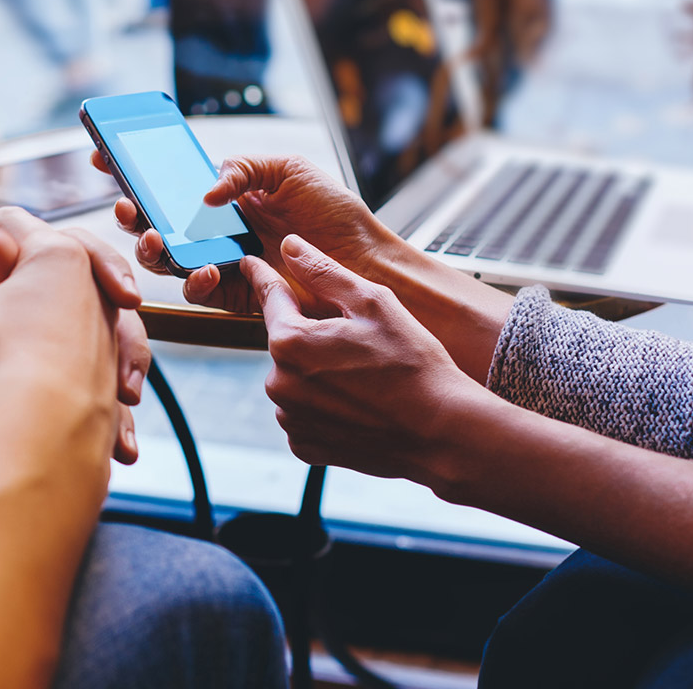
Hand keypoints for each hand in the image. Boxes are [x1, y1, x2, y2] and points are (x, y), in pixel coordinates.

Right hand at [0, 208, 148, 463]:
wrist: (41, 445)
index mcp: (58, 257)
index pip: (9, 222)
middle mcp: (96, 291)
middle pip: (53, 258)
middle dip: (14, 261)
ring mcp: (109, 338)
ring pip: (76, 307)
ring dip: (39, 310)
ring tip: (3, 327)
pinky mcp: (110, 382)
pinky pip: (86, 356)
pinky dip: (58, 356)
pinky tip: (28, 376)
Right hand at [94, 152, 398, 313]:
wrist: (364, 260)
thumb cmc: (333, 213)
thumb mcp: (288, 169)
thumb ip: (243, 168)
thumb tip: (205, 190)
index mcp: (223, 195)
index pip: (168, 182)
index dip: (133, 172)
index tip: (103, 160)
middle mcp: (214, 229)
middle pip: (155, 222)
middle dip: (131, 214)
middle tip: (126, 207)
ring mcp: (220, 262)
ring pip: (166, 260)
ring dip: (151, 250)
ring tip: (153, 239)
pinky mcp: (233, 294)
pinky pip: (197, 291)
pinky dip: (192, 280)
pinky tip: (202, 269)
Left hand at [243, 234, 489, 479]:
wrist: (441, 432)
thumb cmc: (413, 366)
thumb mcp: (373, 303)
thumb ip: (324, 271)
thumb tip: (290, 246)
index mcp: (290, 343)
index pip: (270, 297)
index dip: (263, 275)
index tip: (250, 263)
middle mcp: (280, 384)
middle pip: (287, 342)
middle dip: (312, 334)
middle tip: (359, 341)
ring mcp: (291, 418)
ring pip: (295, 379)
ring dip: (318, 372)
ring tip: (364, 377)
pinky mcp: (306, 446)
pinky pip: (305, 413)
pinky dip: (324, 405)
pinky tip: (358, 403)